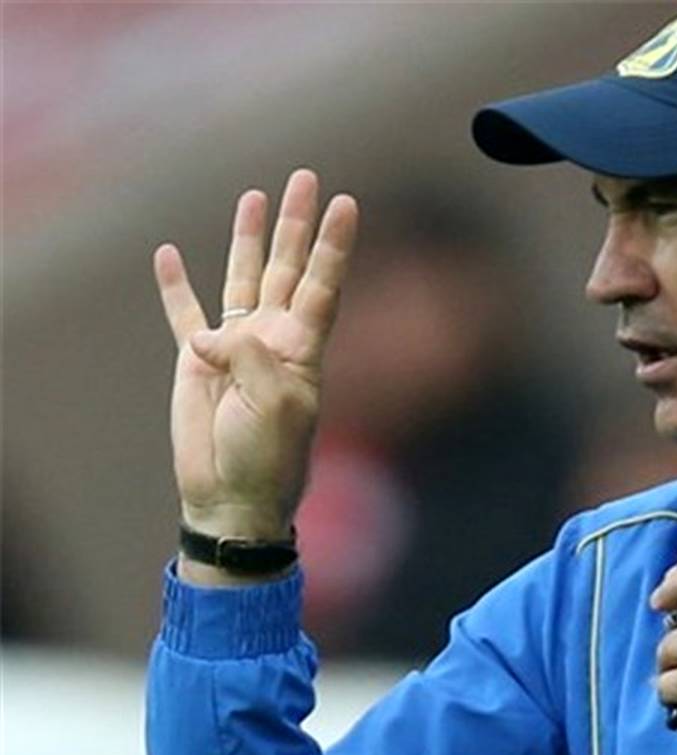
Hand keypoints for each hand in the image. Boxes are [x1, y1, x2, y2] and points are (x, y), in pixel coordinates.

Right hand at [154, 169, 357, 545]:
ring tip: (255, 196)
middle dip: (295, 223)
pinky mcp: (196, 360)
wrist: (232, 496)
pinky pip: (184, 314)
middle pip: (286, 266)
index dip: (334, 244)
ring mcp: (235, 345)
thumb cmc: (267, 456)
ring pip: (243, 277)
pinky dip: (176, 286)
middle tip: (304, 177)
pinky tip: (170, 254)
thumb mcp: (273, 402)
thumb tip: (208, 335)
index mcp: (302, 346)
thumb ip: (247, 355)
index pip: (322, 282)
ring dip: (248, 238)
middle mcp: (273, 337)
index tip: (347, 202)